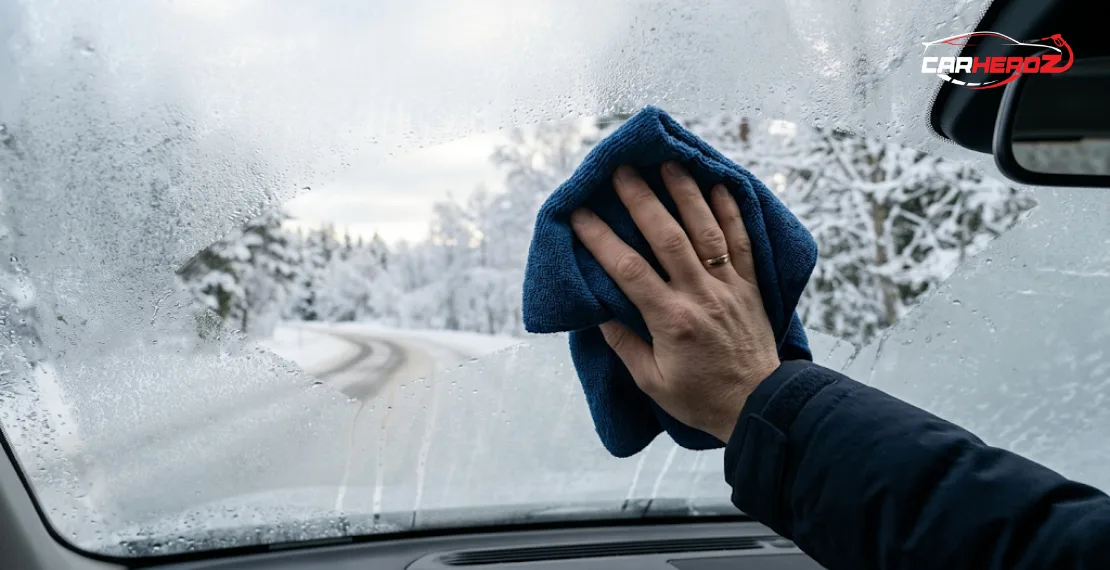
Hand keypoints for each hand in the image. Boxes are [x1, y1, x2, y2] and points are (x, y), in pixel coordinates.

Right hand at [571, 162, 780, 442]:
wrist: (760, 406)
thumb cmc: (700, 398)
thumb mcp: (651, 380)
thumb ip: (624, 343)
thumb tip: (598, 310)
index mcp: (670, 320)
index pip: (628, 270)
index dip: (601, 240)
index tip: (579, 216)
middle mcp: (700, 296)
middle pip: (668, 238)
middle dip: (642, 201)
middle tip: (621, 171)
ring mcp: (728, 287)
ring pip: (706, 231)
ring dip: (686, 194)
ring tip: (668, 163)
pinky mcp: (751, 286)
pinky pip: (742, 241)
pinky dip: (732, 211)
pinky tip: (719, 184)